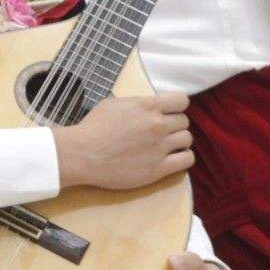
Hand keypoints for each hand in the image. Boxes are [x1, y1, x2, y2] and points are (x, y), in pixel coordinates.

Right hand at [52, 93, 192, 191]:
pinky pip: (186, 160)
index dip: (175, 106)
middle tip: (160, 131)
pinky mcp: (159, 168)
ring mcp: (160, 147)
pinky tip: (172, 157)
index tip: (167, 112)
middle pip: (184, 121)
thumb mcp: (114, 104)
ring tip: (166, 145)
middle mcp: (158, 125)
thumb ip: (138, 104)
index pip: (181, 100)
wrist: (82, 155)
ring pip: (187, 139)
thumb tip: (152, 107)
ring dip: (178, 141)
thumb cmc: (93, 128)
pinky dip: (182, 157)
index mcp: (147, 106)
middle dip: (173, 124)